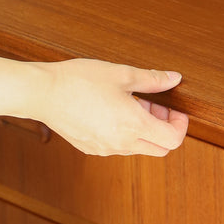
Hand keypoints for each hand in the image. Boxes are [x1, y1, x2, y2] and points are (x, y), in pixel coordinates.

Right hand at [39, 59, 187, 157]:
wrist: (42, 93)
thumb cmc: (80, 80)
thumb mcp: (121, 74)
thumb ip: (152, 79)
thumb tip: (174, 78)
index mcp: (133, 125)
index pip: (172, 140)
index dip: (180, 125)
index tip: (176, 111)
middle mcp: (121, 143)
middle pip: (160, 149)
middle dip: (165, 129)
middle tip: (157, 106)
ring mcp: (105, 149)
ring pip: (138, 148)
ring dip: (144, 130)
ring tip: (132, 104)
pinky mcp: (91, 149)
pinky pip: (118, 147)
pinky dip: (125, 134)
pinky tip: (114, 112)